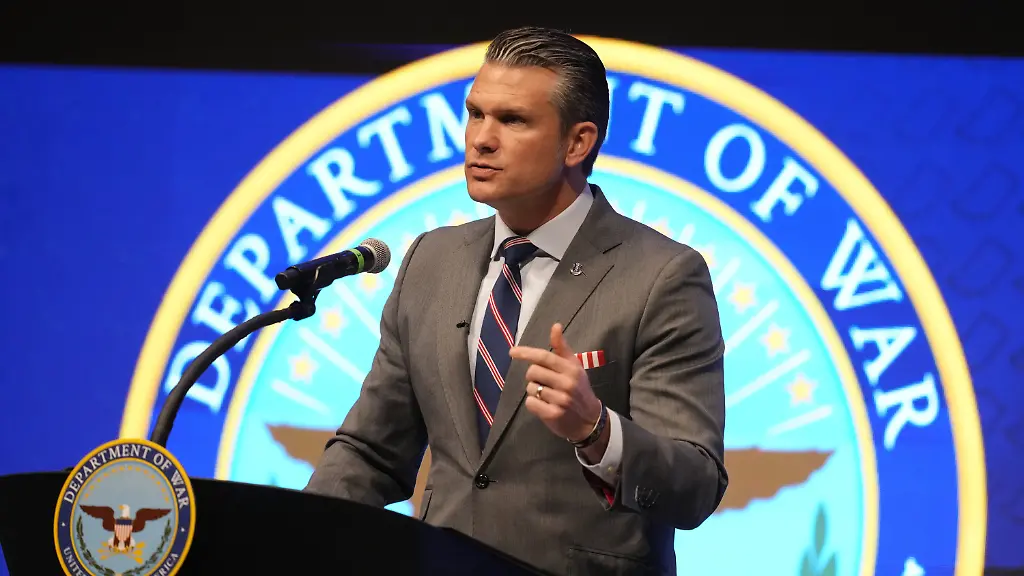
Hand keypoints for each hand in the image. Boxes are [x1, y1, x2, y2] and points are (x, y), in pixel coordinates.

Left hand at [510, 323, 604, 444]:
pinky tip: (544, 405)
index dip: (526, 352)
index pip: (544, 356)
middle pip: (533, 372)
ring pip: (530, 388)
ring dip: (534, 391)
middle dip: (533, 376)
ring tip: (547, 395)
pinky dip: (533, 403)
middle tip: (543, 381)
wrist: (589, 419)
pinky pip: (530, 403)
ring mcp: (560, 400)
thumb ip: (562, 347)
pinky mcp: (553, 414)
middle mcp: (567, 383)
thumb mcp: (574, 366)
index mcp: (571, 368)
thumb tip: (555, 325)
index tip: (512, 352)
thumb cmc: (579, 388)